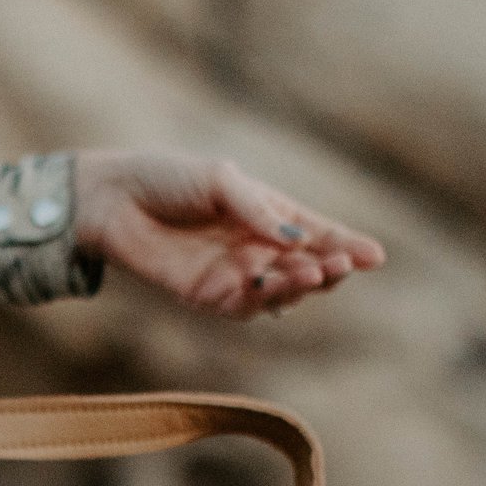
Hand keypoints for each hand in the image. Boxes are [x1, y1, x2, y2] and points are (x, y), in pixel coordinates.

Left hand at [74, 150, 384, 317]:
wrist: (110, 198)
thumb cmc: (165, 178)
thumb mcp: (219, 180)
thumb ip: (257, 209)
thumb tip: (296, 239)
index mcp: (268, 214)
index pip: (318, 233)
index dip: (347, 246)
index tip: (375, 256)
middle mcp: (258, 248)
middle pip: (308, 267)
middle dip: (329, 267)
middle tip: (340, 264)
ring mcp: (235, 274)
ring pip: (282, 292)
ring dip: (300, 285)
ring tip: (310, 271)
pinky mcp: (207, 296)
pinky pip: (244, 307)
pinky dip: (262, 300)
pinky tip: (269, 284)